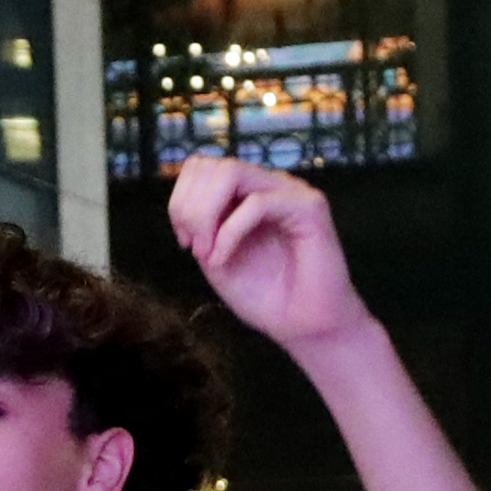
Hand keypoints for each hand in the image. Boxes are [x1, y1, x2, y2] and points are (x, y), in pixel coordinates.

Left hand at [167, 159, 367, 351]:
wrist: (305, 326)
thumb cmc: (266, 296)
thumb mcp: (216, 259)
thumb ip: (201, 227)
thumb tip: (184, 206)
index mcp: (247, 193)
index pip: (203, 166)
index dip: (181, 199)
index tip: (185, 242)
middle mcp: (268, 184)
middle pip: (213, 164)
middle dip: (189, 207)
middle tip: (194, 249)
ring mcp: (289, 191)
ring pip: (232, 171)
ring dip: (205, 213)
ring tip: (205, 253)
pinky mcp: (309, 206)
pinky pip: (257, 203)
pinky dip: (229, 233)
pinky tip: (222, 260)